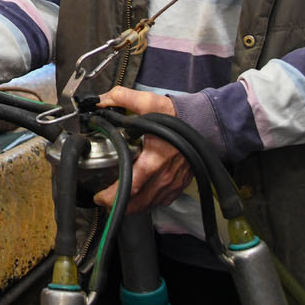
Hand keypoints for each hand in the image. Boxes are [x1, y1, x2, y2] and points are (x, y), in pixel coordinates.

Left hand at [92, 87, 189, 212]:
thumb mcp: (148, 102)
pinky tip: (140, 197)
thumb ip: (122, 98)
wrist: (205, 122)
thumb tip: (101, 101)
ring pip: (149, 204)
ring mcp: (173, 183)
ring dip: (133, 206)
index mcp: (153, 160)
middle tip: (104, 201)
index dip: (112, 196)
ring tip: (118, 201)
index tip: (99, 197)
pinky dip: (149, 202)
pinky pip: (162, 201)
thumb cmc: (177, 116)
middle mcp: (164, 176)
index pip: (130, 187)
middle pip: (138, 202)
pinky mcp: (180, 184)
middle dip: (118, 205)